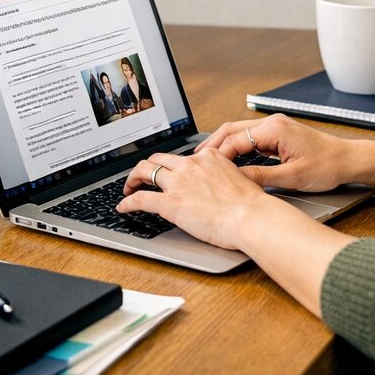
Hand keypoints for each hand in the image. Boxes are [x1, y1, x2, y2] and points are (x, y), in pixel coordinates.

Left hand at [116, 149, 270, 249]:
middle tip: (142, 177)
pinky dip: (128, 202)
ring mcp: (178, 183)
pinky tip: (123, 207)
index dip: (171, 165)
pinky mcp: (170, 203)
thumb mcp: (240, 179)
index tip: (168, 171)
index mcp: (208, 158)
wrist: (251, 217)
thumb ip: (224, 176)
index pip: (182, 157)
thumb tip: (221, 184)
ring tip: (128, 187)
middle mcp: (190, 165)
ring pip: (145, 171)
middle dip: (147, 166)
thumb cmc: (251, 205)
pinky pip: (141, 199)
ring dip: (133, 179)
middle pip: (158, 158)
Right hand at [195, 114, 357, 191]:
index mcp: (274, 129)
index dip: (218, 155)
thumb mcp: (292, 177)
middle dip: (213, 145)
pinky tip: (229, 158)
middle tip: (196, 160)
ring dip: (223, 145)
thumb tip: (236, 180)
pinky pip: (250, 137)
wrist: (348, 160)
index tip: (204, 168)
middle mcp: (272, 123)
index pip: (235, 139)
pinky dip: (236, 146)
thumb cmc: (327, 167)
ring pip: (239, 132)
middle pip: (232, 130)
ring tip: (207, 160)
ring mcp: (275, 126)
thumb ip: (261, 176)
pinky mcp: (278, 134)